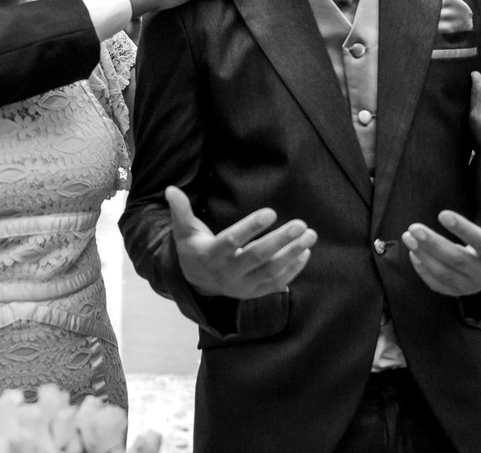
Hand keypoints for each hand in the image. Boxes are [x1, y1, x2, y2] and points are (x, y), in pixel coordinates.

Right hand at [166, 186, 315, 298]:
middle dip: (280, 241)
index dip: (251, 227)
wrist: (198, 283)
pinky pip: (277, 283)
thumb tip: (171, 189)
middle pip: (257, 257)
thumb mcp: (184, 231)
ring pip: (272, 271)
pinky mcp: (255, 292)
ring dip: (292, 253)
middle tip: (300, 224)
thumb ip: (181, 210)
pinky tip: (305, 252)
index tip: (270, 212)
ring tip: (310, 234)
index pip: (232, 241)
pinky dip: (293, 269)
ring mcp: (243, 286)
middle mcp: (228, 273)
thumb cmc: (194, 249)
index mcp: (211, 256)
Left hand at [401, 203, 480, 295]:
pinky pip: (438, 284)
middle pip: (456, 260)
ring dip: (423, 255)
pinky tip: (413, 253)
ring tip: (408, 235)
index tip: (442, 213)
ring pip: (443, 273)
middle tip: (414, 227)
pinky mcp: (457, 290)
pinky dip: (423, 271)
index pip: (480, 242)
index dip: (462, 229)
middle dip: (433, 244)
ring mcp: (470, 284)